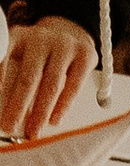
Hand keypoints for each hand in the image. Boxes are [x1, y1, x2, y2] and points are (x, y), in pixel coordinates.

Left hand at [1, 16, 98, 141]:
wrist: (70, 35)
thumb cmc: (42, 54)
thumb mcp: (22, 57)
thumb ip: (12, 77)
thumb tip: (6, 106)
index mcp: (19, 36)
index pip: (5, 58)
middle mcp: (40, 38)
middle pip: (28, 77)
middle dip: (18, 105)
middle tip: (10, 125)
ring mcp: (64, 46)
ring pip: (51, 84)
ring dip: (41, 112)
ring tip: (34, 130)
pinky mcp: (84, 55)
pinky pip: (73, 86)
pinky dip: (63, 106)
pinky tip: (55, 120)